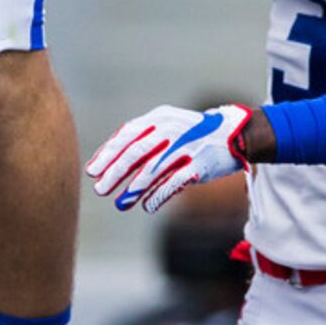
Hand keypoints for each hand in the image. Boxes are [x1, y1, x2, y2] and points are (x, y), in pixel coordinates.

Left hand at [87, 103, 253, 213]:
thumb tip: (110, 159)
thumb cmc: (191, 132)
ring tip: (120, 203)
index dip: (108, 154)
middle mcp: (170, 130)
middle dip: (115, 172)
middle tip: (100, 189)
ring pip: (153, 169)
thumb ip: (141, 138)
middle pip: (136, 152)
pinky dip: (158, 195)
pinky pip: (174, 182)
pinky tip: (147, 206)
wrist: (233, 134)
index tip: (92, 170)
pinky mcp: (199, 165)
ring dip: (134, 188)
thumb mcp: (166, 125)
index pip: (127, 135)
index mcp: (159, 119)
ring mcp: (185, 147)